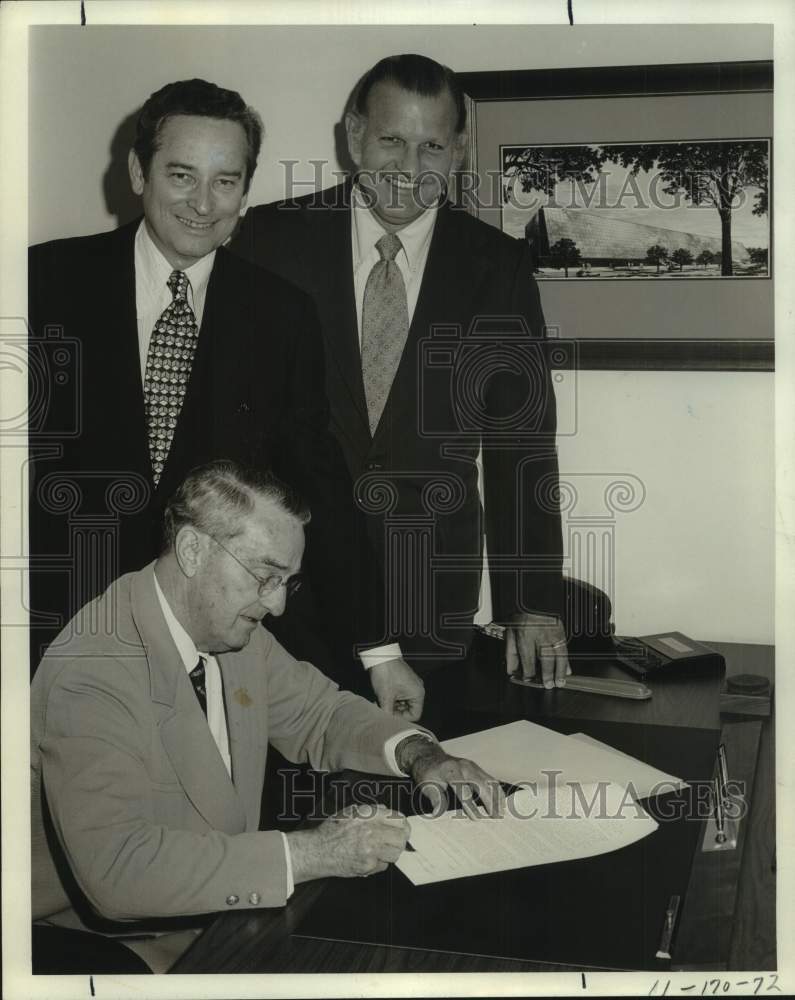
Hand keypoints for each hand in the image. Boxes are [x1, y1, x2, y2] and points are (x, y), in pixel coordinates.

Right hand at [286, 803, 409, 882]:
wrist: (318, 851)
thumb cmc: (332, 830)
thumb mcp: (350, 811)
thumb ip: (371, 810)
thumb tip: (387, 811)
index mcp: (369, 816)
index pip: (399, 819)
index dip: (403, 824)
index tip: (402, 827)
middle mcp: (371, 832)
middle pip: (402, 837)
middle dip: (401, 838)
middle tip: (397, 839)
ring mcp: (371, 851)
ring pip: (396, 853)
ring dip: (392, 851)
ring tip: (383, 849)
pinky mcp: (368, 866)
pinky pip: (384, 865)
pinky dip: (380, 863)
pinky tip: (371, 858)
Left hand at [369, 657, 424, 720]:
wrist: (380, 656)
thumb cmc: (386, 673)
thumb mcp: (385, 696)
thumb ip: (388, 712)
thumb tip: (387, 724)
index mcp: (417, 694)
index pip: (414, 715)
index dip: (402, 719)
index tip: (390, 717)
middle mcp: (416, 690)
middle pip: (408, 710)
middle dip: (395, 712)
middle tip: (383, 710)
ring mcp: (410, 686)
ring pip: (402, 704)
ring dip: (391, 706)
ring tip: (380, 704)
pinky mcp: (403, 683)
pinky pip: (399, 696)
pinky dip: (391, 699)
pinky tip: (381, 698)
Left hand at [395, 735, 505, 818]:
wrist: (429, 756)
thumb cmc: (428, 772)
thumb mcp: (426, 785)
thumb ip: (435, 798)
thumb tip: (438, 812)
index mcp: (450, 771)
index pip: (462, 789)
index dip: (470, 804)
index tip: (476, 818)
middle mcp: (463, 766)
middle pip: (481, 783)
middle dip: (490, 800)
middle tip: (495, 817)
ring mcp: (471, 766)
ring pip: (489, 780)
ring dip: (496, 796)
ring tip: (501, 811)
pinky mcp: (476, 768)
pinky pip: (489, 778)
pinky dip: (496, 790)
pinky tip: (500, 801)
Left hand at [505, 611, 570, 688]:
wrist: (533, 599)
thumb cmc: (521, 615)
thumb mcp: (511, 633)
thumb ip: (511, 653)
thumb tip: (511, 670)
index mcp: (525, 634)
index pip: (528, 657)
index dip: (528, 671)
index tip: (529, 680)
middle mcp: (540, 634)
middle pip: (546, 657)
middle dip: (547, 673)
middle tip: (548, 685)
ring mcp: (552, 632)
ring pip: (559, 654)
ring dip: (560, 670)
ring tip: (560, 682)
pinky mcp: (561, 631)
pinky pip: (565, 648)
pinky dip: (567, 661)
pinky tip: (567, 670)